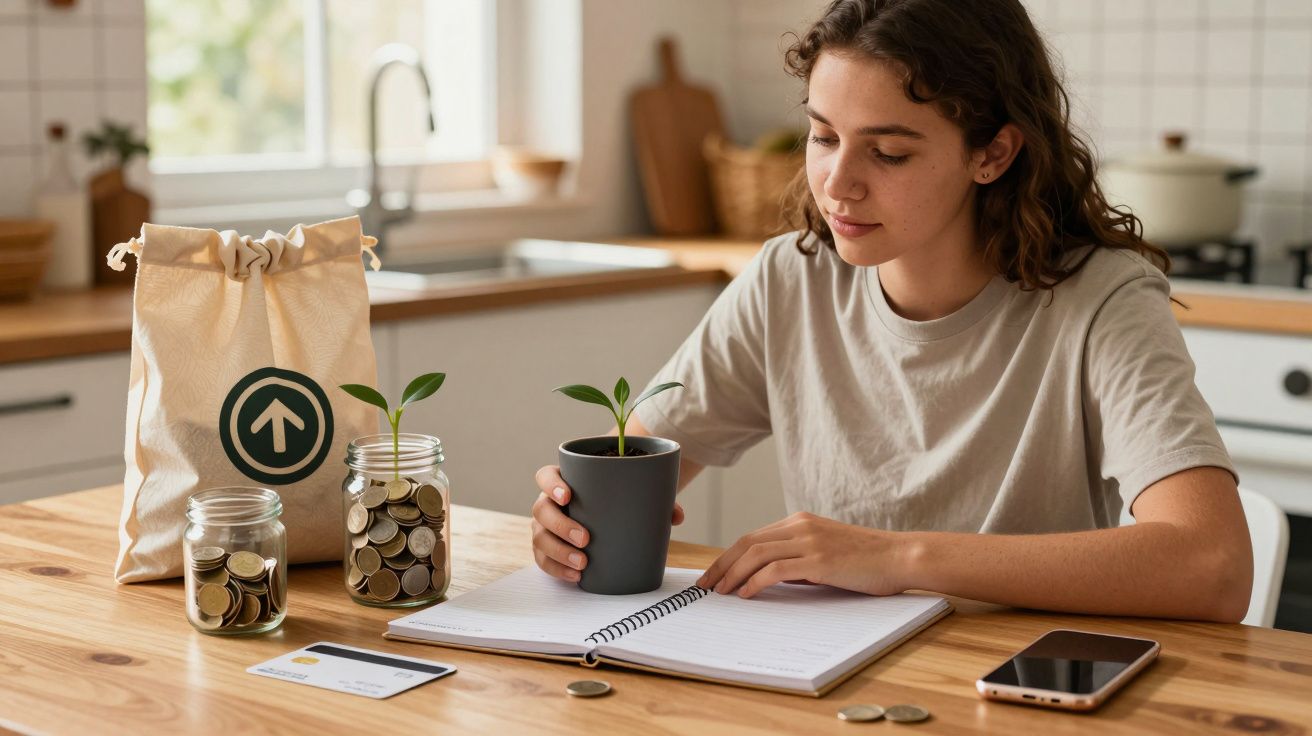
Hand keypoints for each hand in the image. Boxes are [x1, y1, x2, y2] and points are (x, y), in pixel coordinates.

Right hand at [531, 464, 684, 581]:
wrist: (608, 515)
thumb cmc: (616, 500)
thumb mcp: (633, 495)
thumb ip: (655, 500)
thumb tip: (675, 515)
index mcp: (564, 482)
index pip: (545, 476)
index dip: (551, 484)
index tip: (567, 495)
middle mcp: (549, 504)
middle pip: (541, 510)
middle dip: (561, 526)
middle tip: (586, 538)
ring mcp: (546, 527)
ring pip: (540, 538)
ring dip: (559, 552)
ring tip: (583, 563)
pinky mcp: (548, 550)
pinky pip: (544, 561)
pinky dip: (558, 570)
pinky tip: (576, 576)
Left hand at [696, 512, 911, 598]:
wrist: (900, 557)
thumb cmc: (866, 561)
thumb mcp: (825, 554)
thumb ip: (798, 561)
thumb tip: (768, 578)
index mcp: (800, 521)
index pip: (753, 537)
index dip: (729, 556)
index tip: (714, 574)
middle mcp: (801, 526)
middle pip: (748, 542)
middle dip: (722, 564)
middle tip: (706, 585)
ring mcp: (810, 540)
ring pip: (757, 554)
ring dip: (733, 574)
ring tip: (721, 593)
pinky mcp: (819, 559)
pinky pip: (776, 569)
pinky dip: (755, 582)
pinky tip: (747, 594)